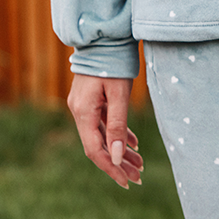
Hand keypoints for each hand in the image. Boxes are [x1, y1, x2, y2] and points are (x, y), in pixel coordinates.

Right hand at [67, 74, 143, 188]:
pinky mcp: (90, 99)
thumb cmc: (113, 63)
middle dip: (118, 163)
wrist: (104, 36)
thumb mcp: (119, 94)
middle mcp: (79, 111)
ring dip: (119, 150)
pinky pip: (102, 123)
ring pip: (102, 135)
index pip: (96, 150)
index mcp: (83, 112)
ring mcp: (83, 105)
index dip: (111, 168)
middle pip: (98, 145)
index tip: (127, 182)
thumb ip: (118, 125)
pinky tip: (133, 144)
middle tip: (138, 177)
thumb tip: (117, 157)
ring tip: (140, 164)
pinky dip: (117, 134)